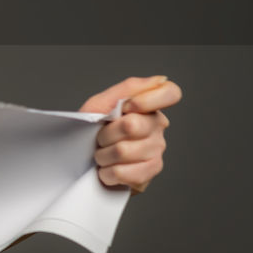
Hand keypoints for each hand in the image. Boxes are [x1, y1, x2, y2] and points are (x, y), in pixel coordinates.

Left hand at [80, 75, 179, 193]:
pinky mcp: (150, 172)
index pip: (170, 93)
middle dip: (105, 133)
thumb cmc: (92, 130)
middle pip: (132, 125)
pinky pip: (124, 172)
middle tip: (100, 138)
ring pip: (124, 151)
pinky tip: (107, 170)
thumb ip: (128, 89)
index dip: (147, 100)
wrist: (82, 161)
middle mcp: (158, 126)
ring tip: (101, 155)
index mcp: (148, 106)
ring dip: (102, 155)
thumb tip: (162, 79)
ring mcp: (157, 150)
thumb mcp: (100, 104)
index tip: (125, 108)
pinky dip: (107, 173)